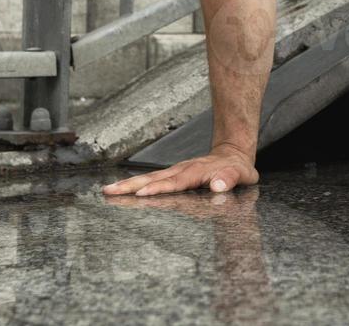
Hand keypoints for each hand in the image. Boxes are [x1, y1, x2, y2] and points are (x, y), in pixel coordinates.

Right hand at [101, 145, 257, 196]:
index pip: (175, 182)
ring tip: (107, 190)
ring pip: (148, 178)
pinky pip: (151, 179)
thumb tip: (217, 186)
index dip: (158, 188)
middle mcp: (181, 170)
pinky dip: (134, 184)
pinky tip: (121, 190)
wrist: (232, 153)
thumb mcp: (241, 174)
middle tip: (109, 191)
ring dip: (127, 184)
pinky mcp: (172, 174)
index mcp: (196, 172)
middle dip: (131, 185)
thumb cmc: (236, 167)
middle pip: (153, 178)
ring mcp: (175, 171)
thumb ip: (229, 179)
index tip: (141, 194)